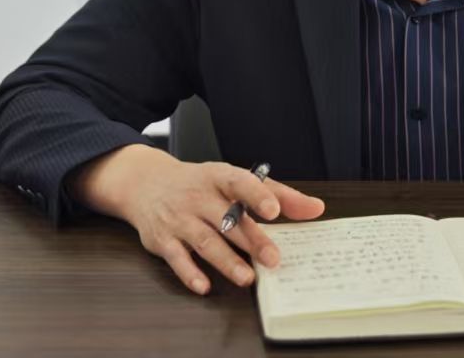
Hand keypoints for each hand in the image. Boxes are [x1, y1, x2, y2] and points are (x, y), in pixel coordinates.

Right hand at [73, 146, 324, 294]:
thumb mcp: (235, 180)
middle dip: (250, 240)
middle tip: (273, 259)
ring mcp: (180, 218)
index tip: (274, 210)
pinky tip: (204, 286)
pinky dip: (189, 273)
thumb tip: (316, 208)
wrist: (147, 183)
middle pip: (226, 219)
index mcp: (219, 177)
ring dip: (225, 261)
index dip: (257, 195)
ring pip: (204, 241)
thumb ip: (277, 194)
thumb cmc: (201, 184)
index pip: (239, 182)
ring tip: (247, 278)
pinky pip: (176, 258)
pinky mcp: (163, 240)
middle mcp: (198, 196)